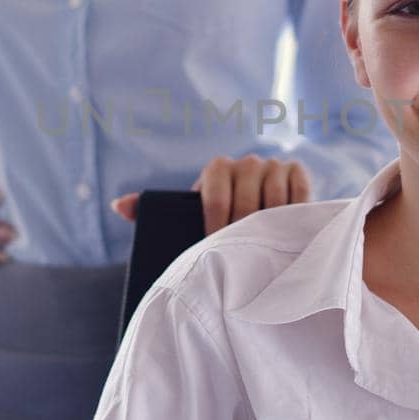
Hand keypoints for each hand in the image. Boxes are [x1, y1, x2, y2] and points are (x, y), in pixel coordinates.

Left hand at [111, 156, 311, 236]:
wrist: (265, 218)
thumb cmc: (220, 223)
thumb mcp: (189, 217)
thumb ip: (151, 210)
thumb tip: (119, 205)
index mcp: (217, 168)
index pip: (215, 193)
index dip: (215, 223)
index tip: (216, 247)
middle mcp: (246, 163)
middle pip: (246, 198)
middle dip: (243, 230)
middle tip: (242, 256)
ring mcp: (274, 166)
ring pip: (273, 198)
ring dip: (270, 225)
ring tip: (266, 249)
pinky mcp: (298, 173)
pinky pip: (299, 193)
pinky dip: (295, 212)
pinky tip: (289, 232)